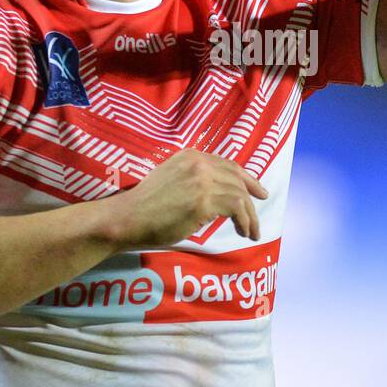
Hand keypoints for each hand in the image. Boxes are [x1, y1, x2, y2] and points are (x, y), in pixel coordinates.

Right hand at [105, 149, 268, 247]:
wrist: (127, 217)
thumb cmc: (144, 206)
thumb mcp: (171, 181)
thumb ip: (193, 181)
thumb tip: (216, 197)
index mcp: (190, 155)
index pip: (227, 164)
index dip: (245, 178)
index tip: (256, 190)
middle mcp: (198, 163)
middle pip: (237, 178)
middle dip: (253, 196)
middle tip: (259, 213)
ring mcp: (202, 180)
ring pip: (240, 194)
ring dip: (250, 216)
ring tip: (252, 232)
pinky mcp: (203, 200)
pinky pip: (236, 208)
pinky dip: (244, 221)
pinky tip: (243, 231)